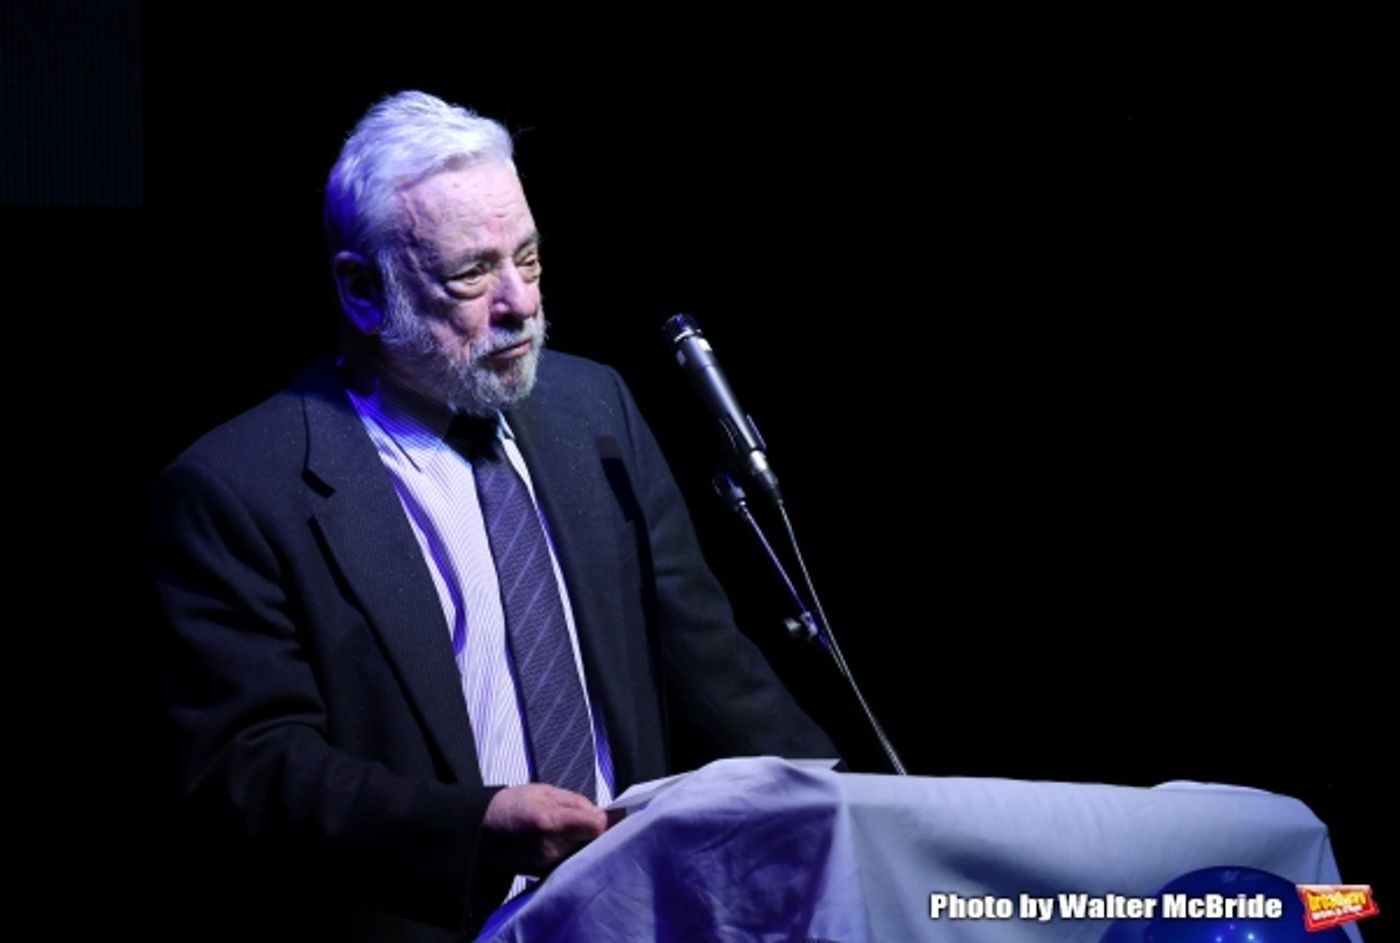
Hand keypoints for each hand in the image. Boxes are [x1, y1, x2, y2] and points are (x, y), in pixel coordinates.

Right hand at [480, 783, 608, 875]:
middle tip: (586, 819)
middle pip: (593, 842)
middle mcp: (550, 849)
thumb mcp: (545, 791)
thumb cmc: (513, 804)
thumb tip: (604, 815)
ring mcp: (547, 866)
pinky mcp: (545, 875)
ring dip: (585, 842)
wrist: (481, 831)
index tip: (603, 812)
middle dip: (594, 830)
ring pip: (584, 853)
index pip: (596, 826)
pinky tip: (564, 842)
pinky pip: (572, 862)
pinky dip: (574, 852)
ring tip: (569, 829)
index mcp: (549, 822)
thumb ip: (577, 803)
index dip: (604, 818)